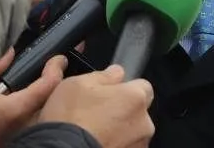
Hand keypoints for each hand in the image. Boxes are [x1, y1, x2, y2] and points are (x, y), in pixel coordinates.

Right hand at [0, 48, 66, 147]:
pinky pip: (31, 119)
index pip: (47, 86)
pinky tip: (26, 96)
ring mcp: (20, 133)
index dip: (56, 69)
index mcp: (16, 108)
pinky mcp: (14, 139)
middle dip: (53, 80)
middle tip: (52, 65)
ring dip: (44, 93)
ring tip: (41, 76)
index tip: (58, 58)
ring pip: (41, 109)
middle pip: (48, 98)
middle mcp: (23, 122)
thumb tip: (10, 52)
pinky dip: (34, 105)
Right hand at [38, 65, 154, 147]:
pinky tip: (95, 143)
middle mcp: (143, 123)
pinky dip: (115, 145)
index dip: (125, 88)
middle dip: (122, 111)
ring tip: (93, 132)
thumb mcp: (78, 84)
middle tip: (97, 114)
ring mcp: (138, 145)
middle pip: (137, 111)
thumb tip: (116, 73)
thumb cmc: (70, 121)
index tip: (111, 93)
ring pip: (132, 132)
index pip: (143, 86)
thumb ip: (104, 76)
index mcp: (135, 97)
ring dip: (118, 131)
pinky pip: (125, 147)